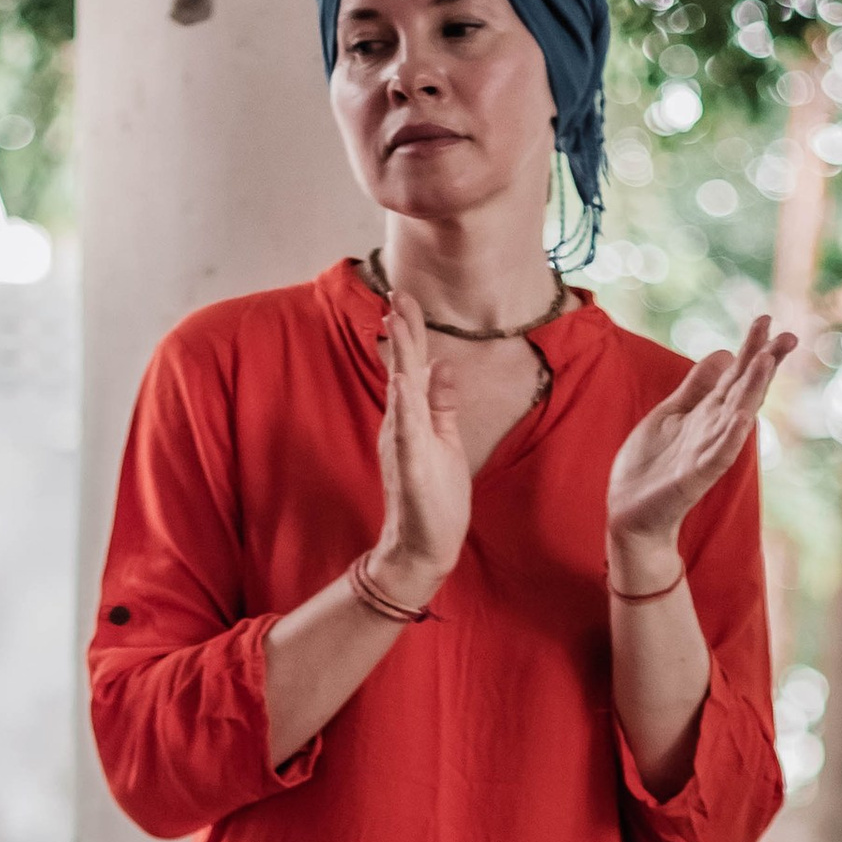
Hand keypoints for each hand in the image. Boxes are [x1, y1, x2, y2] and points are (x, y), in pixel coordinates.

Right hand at [372, 288, 472, 598]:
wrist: (421, 548)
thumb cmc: (434, 499)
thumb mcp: (445, 441)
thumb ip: (441, 404)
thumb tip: (443, 365)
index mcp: (412, 418)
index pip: (411, 366)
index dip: (410, 331)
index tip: (404, 297)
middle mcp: (402, 426)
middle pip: (403, 370)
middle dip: (403, 331)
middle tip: (397, 292)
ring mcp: (404, 446)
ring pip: (402, 394)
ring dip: (400, 357)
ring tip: (396, 321)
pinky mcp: (410, 468)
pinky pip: (406, 434)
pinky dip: (404, 407)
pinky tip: (403, 382)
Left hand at [605, 312, 795, 587]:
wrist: (631, 513)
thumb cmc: (650, 466)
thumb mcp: (670, 413)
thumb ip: (696, 386)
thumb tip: (723, 352)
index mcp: (707, 413)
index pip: (735, 375)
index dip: (750, 348)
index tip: (765, 319)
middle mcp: (713, 429)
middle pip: (745, 390)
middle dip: (764, 363)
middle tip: (789, 336)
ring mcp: (707, 452)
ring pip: (736, 416)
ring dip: (753, 389)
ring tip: (767, 362)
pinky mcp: (695, 476)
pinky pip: (718, 454)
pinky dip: (731, 436)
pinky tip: (743, 417)